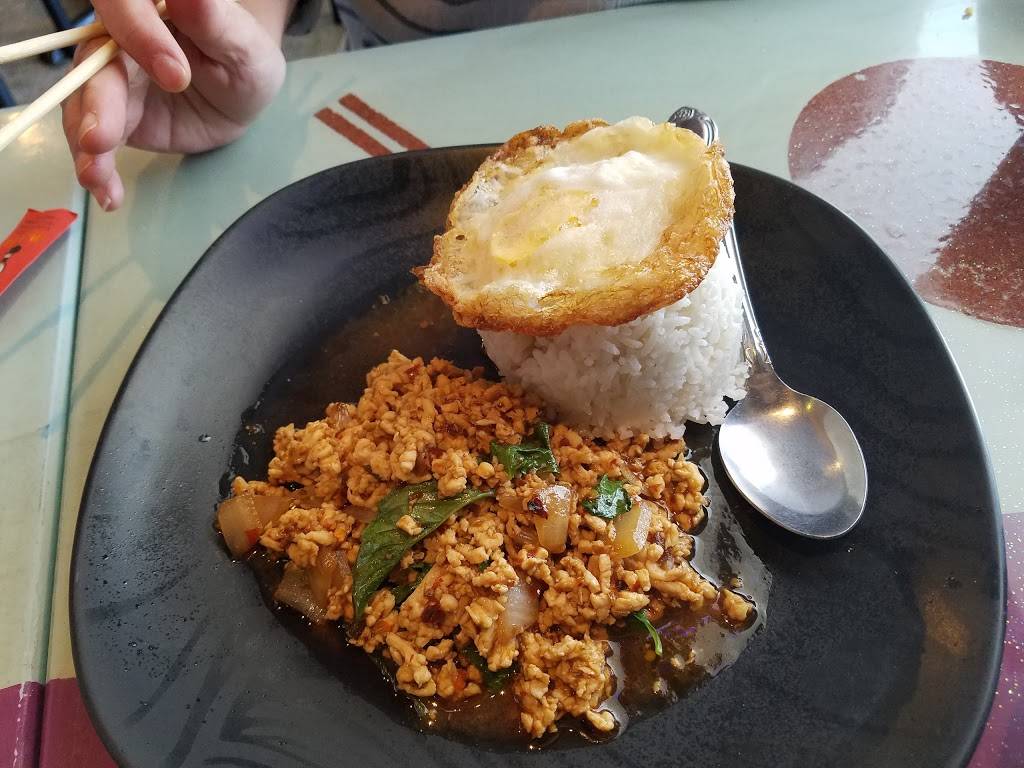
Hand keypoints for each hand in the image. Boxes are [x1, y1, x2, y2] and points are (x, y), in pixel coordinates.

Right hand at [62, 0, 287, 210]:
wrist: (240, 95)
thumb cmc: (245, 59)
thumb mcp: (244, 45)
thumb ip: (215, 20)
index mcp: (147, 5)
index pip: (125, 6)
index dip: (140, 35)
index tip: (176, 75)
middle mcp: (117, 36)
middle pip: (92, 61)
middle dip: (97, 102)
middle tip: (101, 139)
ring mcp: (109, 77)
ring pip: (83, 103)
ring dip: (86, 142)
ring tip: (95, 176)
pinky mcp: (111, 115)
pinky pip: (92, 139)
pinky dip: (97, 168)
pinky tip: (108, 194)